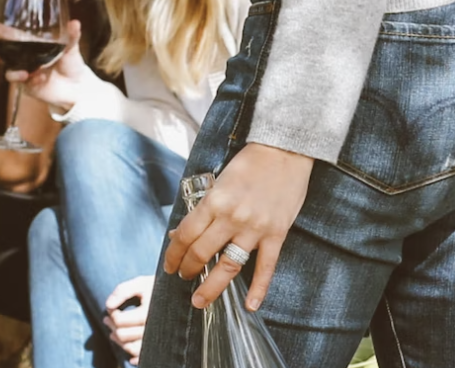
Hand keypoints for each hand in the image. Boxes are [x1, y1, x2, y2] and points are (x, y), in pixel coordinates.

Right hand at [0, 18, 90, 112]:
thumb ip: (72, 36)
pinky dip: (29, 80)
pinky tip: (38, 78)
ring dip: (12, 71)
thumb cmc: (71, 63)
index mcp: (32, 45)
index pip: (12, 35)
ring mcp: (24, 72)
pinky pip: (22, 83)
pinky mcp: (28, 86)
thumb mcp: (72, 48)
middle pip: (3, 53)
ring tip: (23, 73)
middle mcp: (25, 58)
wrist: (77, 87)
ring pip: (9, 70)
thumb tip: (75, 23)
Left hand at [103, 275, 153, 362]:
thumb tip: (108, 305)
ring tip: (113, 333)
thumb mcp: (140, 282)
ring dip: (119, 342)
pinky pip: (144, 357)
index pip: (120, 320)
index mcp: (148, 313)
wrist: (178, 294)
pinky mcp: (160, 346)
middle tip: (107, 320)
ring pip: (131, 348)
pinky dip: (134, 358)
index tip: (111, 309)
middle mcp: (153, 328)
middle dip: (112, 327)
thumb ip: (122, 291)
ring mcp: (157, 339)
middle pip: (123, 335)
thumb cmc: (157, 287)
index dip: (111, 314)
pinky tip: (129, 350)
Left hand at [162, 143, 312, 311]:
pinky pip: (265, 267)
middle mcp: (231, 217)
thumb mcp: (219, 179)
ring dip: (211, 287)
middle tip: (183, 278)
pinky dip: (258, 289)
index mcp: (214, 200)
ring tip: (200, 300)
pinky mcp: (276, 234)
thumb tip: (183, 230)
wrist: (285, 150)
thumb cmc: (250, 162)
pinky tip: (249, 305)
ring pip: (228, 266)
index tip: (169, 264)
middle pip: (201, 253)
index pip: (185, 234)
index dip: (173, 253)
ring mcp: (255, 228)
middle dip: (187, 269)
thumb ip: (204, 206)